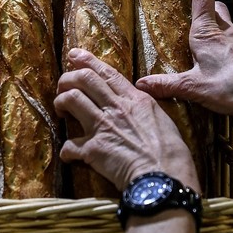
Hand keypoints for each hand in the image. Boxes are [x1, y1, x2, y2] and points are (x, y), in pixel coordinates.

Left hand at [55, 48, 198, 191]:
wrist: (164, 177)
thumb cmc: (171, 153)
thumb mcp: (162, 120)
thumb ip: (145, 108)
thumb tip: (138, 102)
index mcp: (135, 100)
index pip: (107, 73)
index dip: (88, 61)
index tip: (74, 55)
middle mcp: (116, 108)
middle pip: (84, 79)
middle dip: (68, 78)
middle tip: (63, 86)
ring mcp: (103, 126)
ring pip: (71, 99)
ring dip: (61, 102)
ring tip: (61, 111)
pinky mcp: (93, 150)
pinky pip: (69, 144)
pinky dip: (66, 150)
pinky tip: (69, 155)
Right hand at [135, 0, 232, 123]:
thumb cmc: (232, 88)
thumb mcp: (194, 88)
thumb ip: (167, 85)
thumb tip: (141, 84)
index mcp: (207, 33)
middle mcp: (225, 30)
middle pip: (213, 4)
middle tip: (186, 2)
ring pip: (223, 19)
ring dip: (211, 19)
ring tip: (198, 32)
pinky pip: (231, 37)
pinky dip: (221, 38)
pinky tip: (216, 55)